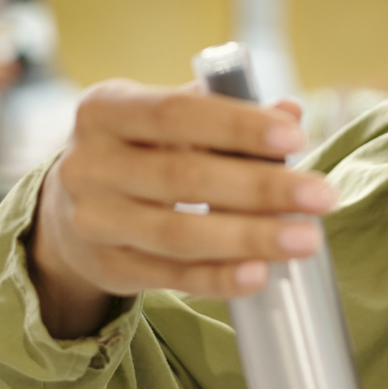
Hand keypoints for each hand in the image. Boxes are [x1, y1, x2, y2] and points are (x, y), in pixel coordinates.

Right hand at [28, 81, 336, 338]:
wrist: (65, 210)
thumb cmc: (135, 151)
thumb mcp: (163, 120)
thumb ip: (224, 113)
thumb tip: (291, 112)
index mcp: (104, 110)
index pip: (175, 113)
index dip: (236, 126)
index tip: (295, 137)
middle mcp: (89, 165)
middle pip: (184, 177)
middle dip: (261, 187)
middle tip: (322, 196)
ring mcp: (93, 221)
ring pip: (179, 233)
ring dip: (250, 237)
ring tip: (306, 239)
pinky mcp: (107, 268)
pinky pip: (169, 277)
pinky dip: (218, 277)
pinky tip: (259, 274)